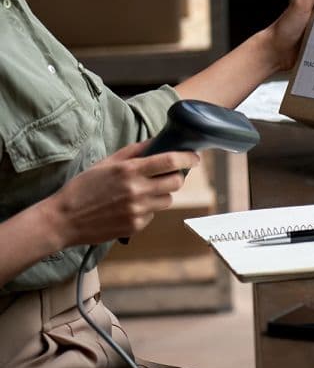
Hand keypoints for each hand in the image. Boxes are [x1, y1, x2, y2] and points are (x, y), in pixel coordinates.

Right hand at [45, 141, 199, 247]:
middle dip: (177, 176)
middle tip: (168, 174)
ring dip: (163, 193)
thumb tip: (158, 141)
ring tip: (144, 191)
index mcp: (130, 170)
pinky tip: (130, 206)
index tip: (195, 157)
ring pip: (168, 199)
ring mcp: (138, 210)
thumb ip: (135, 151)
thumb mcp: (107, 162)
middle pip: (176, 182)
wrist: (64, 219)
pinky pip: (153, 214)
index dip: (188, 158)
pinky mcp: (135, 226)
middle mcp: (137, 190)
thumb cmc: (84, 186)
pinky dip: (148, 208)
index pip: (170, 161)